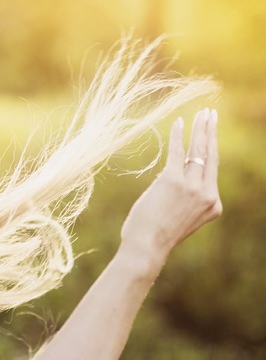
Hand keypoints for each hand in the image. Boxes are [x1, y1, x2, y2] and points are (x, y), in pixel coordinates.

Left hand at [120, 108, 221, 269]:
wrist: (147, 246)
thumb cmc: (156, 233)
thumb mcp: (180, 216)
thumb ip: (184, 197)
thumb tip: (174, 177)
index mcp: (213, 205)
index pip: (212, 171)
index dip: (210, 149)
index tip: (210, 133)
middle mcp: (207, 194)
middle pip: (211, 156)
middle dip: (211, 132)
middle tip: (211, 114)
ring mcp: (192, 187)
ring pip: (198, 151)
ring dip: (200, 129)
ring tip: (203, 113)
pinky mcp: (173, 181)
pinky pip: (178, 152)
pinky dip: (178, 135)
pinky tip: (179, 122)